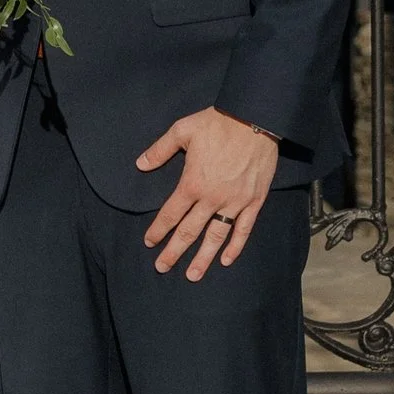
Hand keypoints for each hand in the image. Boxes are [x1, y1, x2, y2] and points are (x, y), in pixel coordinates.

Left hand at [136, 107, 279, 276]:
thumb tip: (140, 164)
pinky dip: (235, 246)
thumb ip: (160, 150)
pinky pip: (244, 229)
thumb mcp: (182, 130)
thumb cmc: (217, 124)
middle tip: (162, 267)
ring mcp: (234, 202)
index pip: (171, 213)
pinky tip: (226, 259)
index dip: (158, 230)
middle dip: (174, 251)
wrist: (254, 119)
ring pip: (216, 236)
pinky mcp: (253, 201)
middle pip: (189, 231)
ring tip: (193, 275)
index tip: (149, 242)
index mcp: (192, 183)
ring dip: (203, 258)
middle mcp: (212, 198)